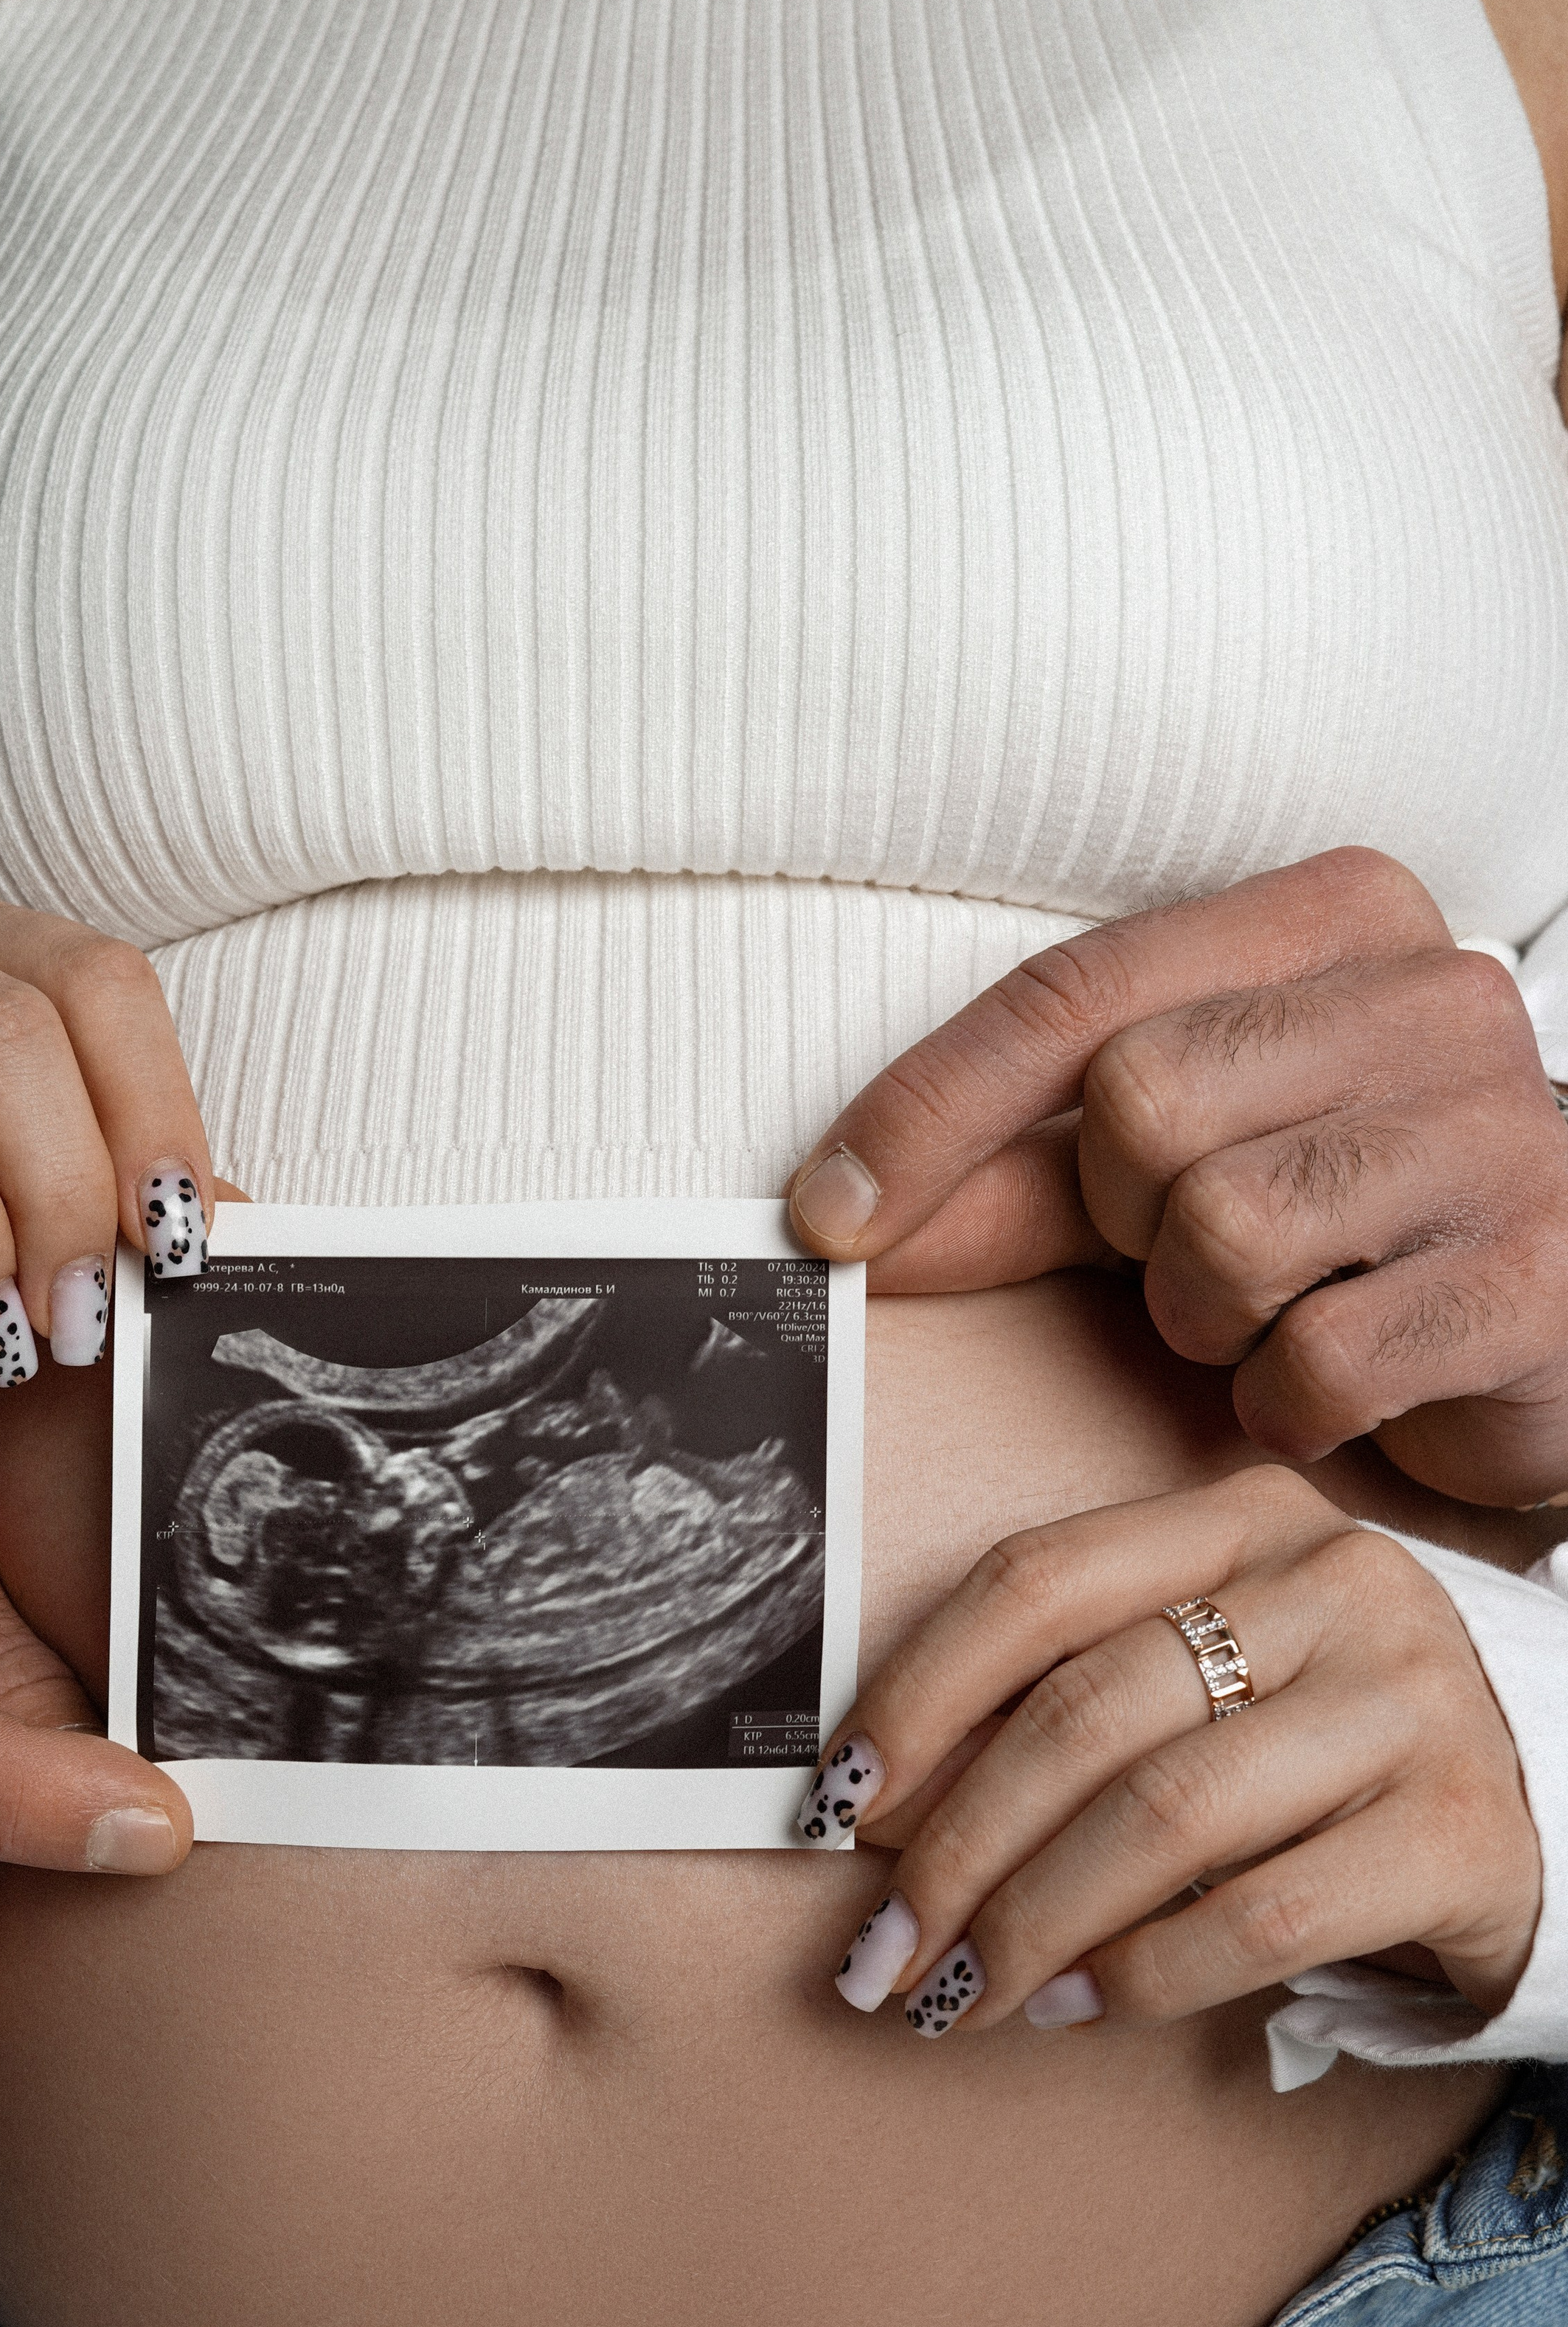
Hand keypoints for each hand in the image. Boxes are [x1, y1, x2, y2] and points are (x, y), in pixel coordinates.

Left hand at [786, 850, 1567, 1504]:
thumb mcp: (1185, 1164)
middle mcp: (1435, 995)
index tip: (829, 1217)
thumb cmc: (1352, 1225)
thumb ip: (1025, 1174)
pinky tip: (1336, 1387)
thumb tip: (841, 1218)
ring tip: (1277, 1314)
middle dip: (1121, 1226)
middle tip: (1192, 1259)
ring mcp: (1499, 1133)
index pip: (1076, 996)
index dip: (929, 1115)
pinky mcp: (1531, 1279)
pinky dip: (1285, 1406)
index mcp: (1338, 919)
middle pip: (1139, 1111)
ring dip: (1205, 1321)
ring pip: (1222, 1238)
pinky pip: (1311, 1365)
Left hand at [815, 1466, 1539, 2043]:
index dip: (915, 1695)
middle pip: (1084, 1712)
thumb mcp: (1214, 1667)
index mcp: (1242, 1519)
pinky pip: (1255, 1917)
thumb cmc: (1323, 1739)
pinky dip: (1138, 1975)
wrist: (1547, 1796)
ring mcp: (1405, 1702)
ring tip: (953, 1993)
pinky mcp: (1454, 1832)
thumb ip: (1075, 1695)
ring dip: (1027, 1924)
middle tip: (877, 1949)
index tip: (836, 1801)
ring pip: (1160, 1816)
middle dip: (954, 1849)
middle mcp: (1332, 1585)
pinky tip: (1070, 2007)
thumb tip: (880, 1812)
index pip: (1035, 1583)